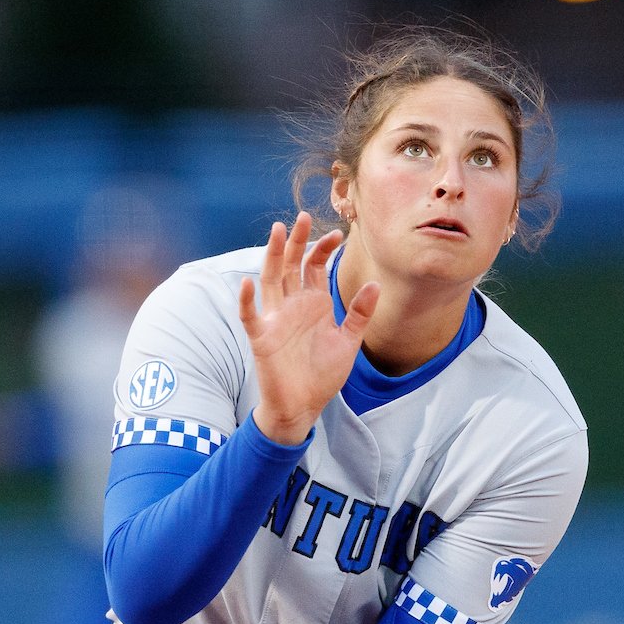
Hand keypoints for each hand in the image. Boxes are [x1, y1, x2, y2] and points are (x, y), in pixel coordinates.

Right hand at [239, 213, 378, 445]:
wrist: (303, 406)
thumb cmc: (322, 374)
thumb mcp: (348, 341)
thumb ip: (360, 313)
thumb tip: (376, 283)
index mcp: (313, 304)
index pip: (315, 267)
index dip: (323, 249)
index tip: (338, 234)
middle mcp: (293, 306)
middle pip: (291, 266)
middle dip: (297, 241)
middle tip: (304, 217)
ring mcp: (275, 320)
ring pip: (271, 281)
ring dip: (273, 256)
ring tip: (277, 231)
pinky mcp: (261, 338)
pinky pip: (250, 316)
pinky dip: (247, 301)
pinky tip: (247, 284)